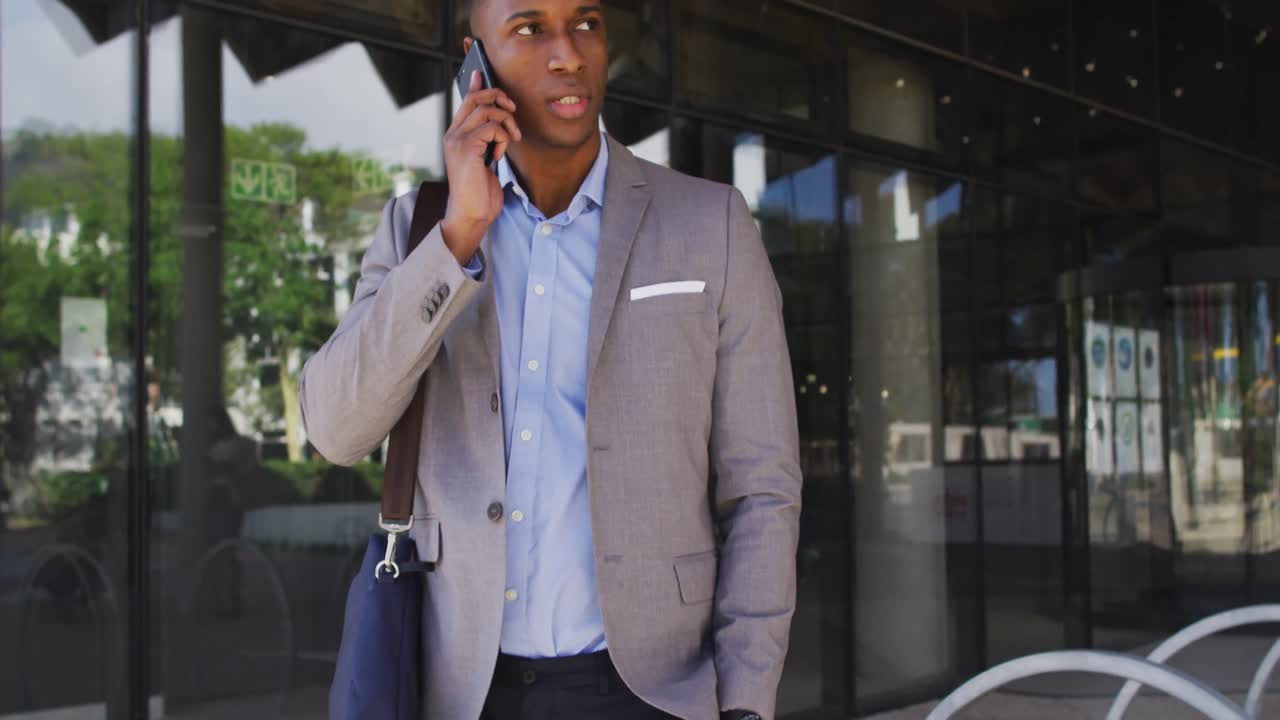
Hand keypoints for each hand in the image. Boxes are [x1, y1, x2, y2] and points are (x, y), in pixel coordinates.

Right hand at [440, 70, 521, 264]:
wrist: (471, 215)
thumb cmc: (480, 193)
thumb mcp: (486, 161)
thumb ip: (489, 142)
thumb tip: (501, 126)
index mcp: (456, 135)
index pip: (466, 100)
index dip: (477, 84)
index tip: (484, 73)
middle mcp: (453, 134)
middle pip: (476, 97)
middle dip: (500, 98)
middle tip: (513, 112)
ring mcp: (457, 140)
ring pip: (486, 109)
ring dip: (507, 122)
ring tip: (511, 140)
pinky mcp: (467, 148)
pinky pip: (492, 127)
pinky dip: (502, 138)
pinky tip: (499, 155)